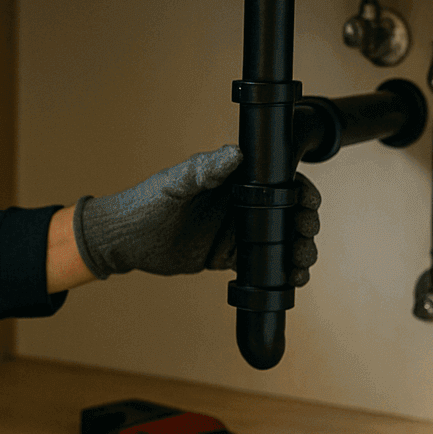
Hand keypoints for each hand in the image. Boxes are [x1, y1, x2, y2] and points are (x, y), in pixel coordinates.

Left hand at [73, 145, 320, 282]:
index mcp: (232, 180)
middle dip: (304, 224)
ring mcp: (235, 231)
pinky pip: (262, 264)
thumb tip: (235, 153)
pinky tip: (290, 280)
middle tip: (305, 236)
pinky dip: (280, 272)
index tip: (309, 202)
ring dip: (297, 250)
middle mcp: (239, 204)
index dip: (300, 191)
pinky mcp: (228, 257)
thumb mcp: (174, 183)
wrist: (123, 242)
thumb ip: (204, 169)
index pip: (277, 181)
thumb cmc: (144, 203)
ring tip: (301, 264)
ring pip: (279, 240)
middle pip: (286, 212)